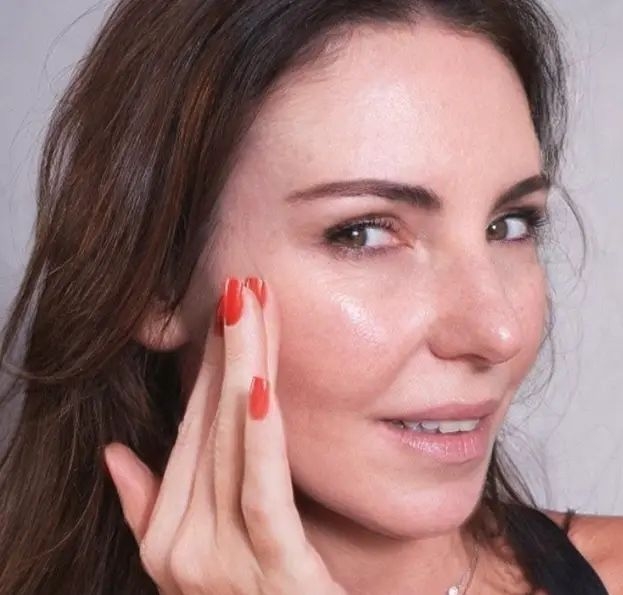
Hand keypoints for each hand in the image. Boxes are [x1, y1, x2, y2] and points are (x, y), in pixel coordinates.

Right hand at [103, 276, 345, 594]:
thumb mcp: (199, 568)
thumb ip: (152, 514)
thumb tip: (118, 455)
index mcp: (168, 542)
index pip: (187, 436)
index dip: (208, 369)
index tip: (229, 313)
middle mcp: (183, 553)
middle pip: (208, 431)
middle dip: (226, 352)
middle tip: (243, 283)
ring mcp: (220, 568)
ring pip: (232, 448)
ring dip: (242, 369)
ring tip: (252, 307)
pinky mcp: (274, 575)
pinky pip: (262, 494)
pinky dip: (260, 437)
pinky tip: (263, 385)